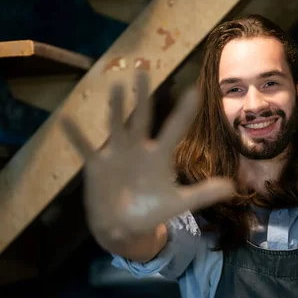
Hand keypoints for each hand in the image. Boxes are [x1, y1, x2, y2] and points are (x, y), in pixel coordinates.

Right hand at [61, 70, 234, 237]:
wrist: (123, 226)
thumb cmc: (151, 210)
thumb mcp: (178, 203)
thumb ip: (202, 194)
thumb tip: (231, 187)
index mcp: (159, 155)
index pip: (174, 129)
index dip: (184, 112)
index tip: (194, 90)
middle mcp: (138, 148)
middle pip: (142, 117)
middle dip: (142, 96)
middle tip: (143, 70)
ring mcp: (116, 154)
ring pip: (115, 126)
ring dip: (114, 108)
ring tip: (114, 85)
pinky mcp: (96, 166)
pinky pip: (84, 148)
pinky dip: (75, 136)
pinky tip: (65, 119)